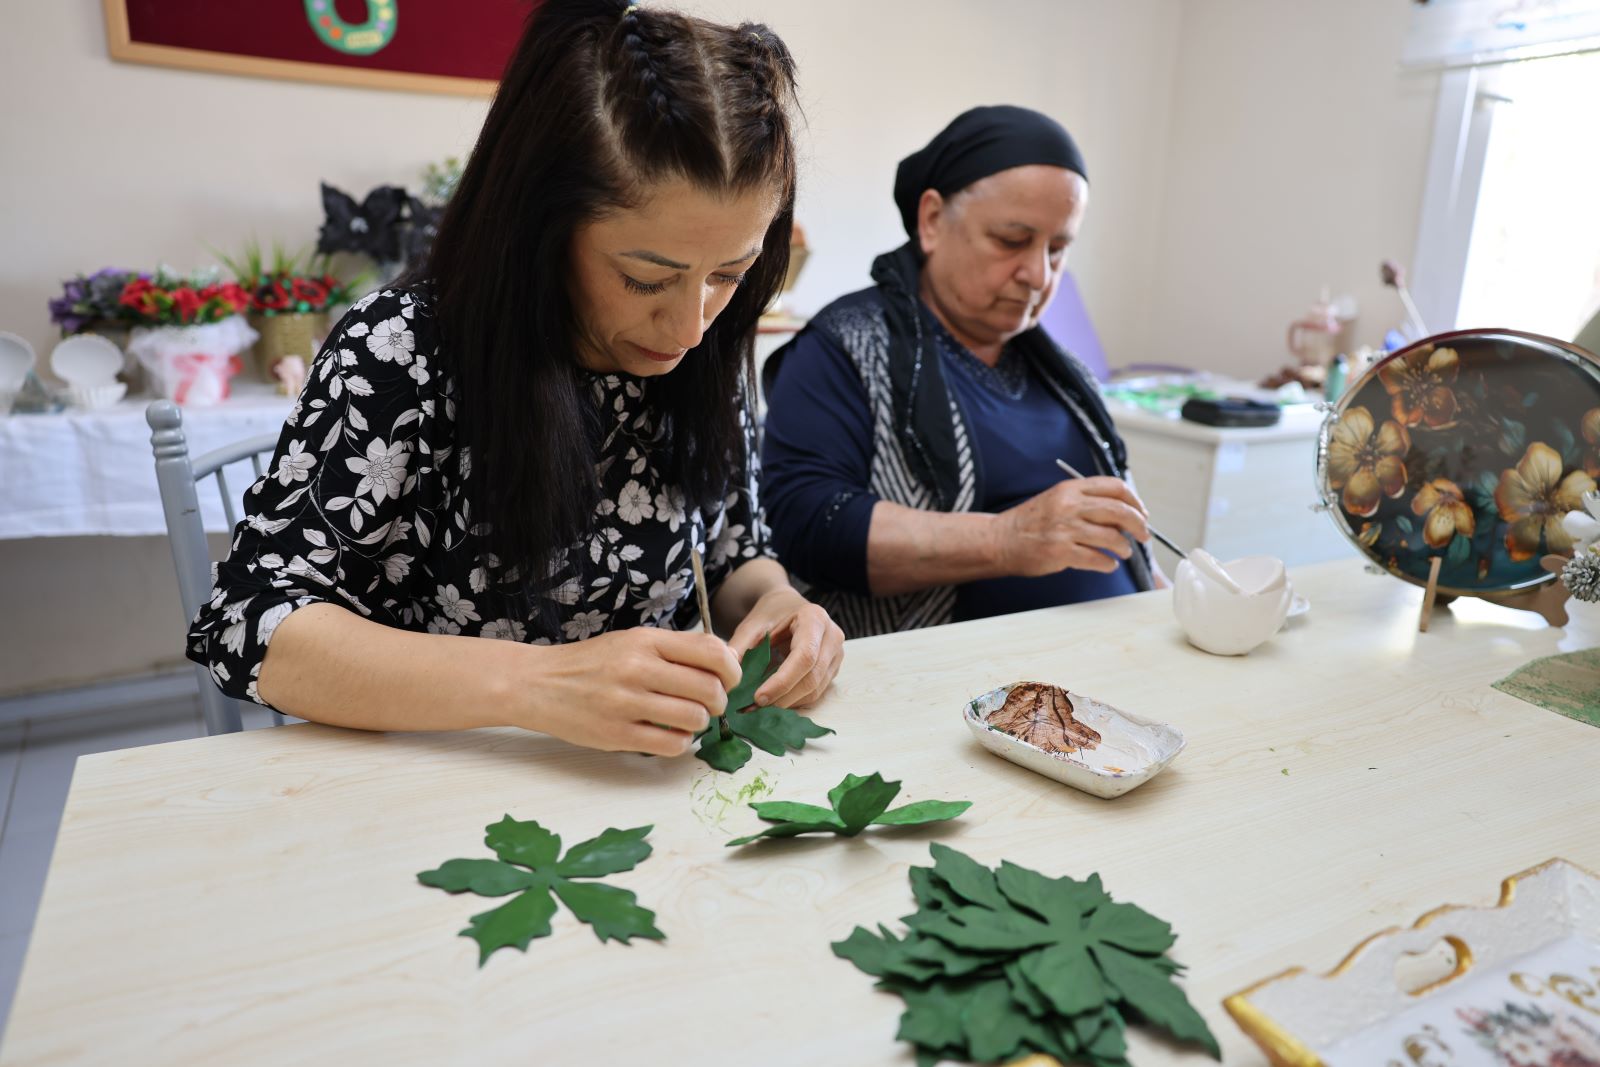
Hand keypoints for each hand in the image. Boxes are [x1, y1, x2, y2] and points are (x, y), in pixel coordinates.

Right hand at [519, 629, 740, 756]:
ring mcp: (626, 703)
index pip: (710, 650)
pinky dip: (681, 742)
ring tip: (687, 718)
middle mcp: (637, 668)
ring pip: (694, 718)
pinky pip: (671, 744)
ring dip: (700, 722)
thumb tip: (723, 662)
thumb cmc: (592, 663)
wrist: (539, 684)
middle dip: (720, 700)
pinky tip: (671, 734)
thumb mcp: (631, 641)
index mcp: (645, 641)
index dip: (732, 668)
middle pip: (709, 688)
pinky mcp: (617, 735)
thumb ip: (673, 650)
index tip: (729, 678)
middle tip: (710, 704)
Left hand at [727, 587, 843, 708]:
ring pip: (815, 689)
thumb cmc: (771, 613)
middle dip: (783, 697)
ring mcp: (836, 654)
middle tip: (753, 708)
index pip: (804, 656)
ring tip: (759, 708)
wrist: (788, 607)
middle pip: (812, 677)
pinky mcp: (833, 669)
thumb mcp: (752, 624)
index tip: (758, 697)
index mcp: (815, 618)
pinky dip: (794, 701)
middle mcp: (832, 637)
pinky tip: (774, 702)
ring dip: (787, 703)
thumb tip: (728, 675)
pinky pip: (816, 692)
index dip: (783, 681)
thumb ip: (739, 646)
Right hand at [994, 477, 1149, 576]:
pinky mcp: (1061, 552)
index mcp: (1070, 489)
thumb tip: (1121, 514)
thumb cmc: (1029, 522)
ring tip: (1124, 552)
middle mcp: (1069, 506)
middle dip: (1139, 525)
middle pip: (1119, 511)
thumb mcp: (1057, 499)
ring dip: (1124, 547)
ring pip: (1112, 537)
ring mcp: (1065, 529)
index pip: (1114, 487)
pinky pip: (1097, 559)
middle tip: (1144, 535)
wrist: (999, 540)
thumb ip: (1085, 501)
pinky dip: (1108, 564)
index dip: (1134, 501)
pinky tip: (1108, 564)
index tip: (1141, 513)